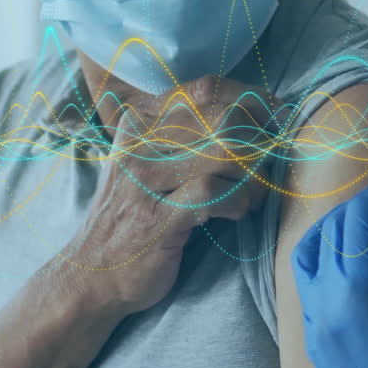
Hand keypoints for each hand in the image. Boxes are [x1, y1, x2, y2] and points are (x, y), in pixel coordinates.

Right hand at [64, 75, 280, 315]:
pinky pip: (212, 193)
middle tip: (266, 167)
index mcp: (139, 124)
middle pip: (222, 118)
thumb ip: (182, 138)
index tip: (276, 119)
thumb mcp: (146, 166)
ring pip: (223, 153)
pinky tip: (237, 212)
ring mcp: (143, 182)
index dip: (252, 100)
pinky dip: (237, 200)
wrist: (91, 277)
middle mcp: (138, 145)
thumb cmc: (132, 218)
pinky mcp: (155, 218)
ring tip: (253, 195)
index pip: (205, 90)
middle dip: (258, 143)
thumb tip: (249, 114)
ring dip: (252, 177)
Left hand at [292, 182, 367, 367]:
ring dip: (338, 228)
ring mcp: (313, 320)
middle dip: (367, 208)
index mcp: (357, 293)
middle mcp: (325, 302)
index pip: (361, 219)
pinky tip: (356, 258)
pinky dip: (327, 256)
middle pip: (333, 228)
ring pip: (309, 251)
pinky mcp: (313, 336)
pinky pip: (308, 280)